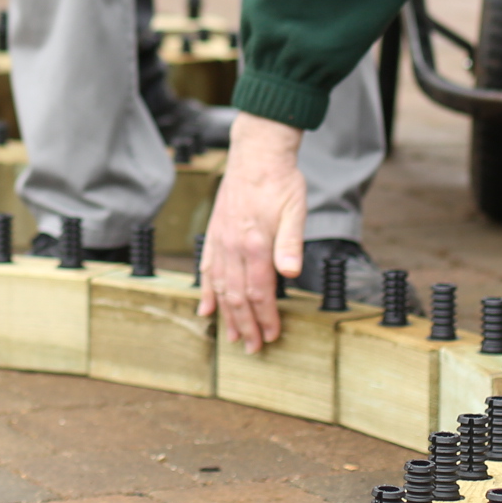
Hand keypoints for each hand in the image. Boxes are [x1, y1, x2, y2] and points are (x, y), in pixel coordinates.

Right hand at [198, 114, 307, 349]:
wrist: (256, 154)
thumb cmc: (280, 181)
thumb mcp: (296, 210)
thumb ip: (291, 243)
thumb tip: (290, 274)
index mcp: (255, 243)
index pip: (260, 292)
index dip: (266, 318)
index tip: (272, 336)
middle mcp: (232, 246)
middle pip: (238, 296)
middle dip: (246, 325)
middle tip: (253, 348)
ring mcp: (219, 241)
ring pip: (220, 287)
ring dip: (227, 315)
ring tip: (232, 337)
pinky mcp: (213, 234)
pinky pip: (206, 269)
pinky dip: (206, 292)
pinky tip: (206, 309)